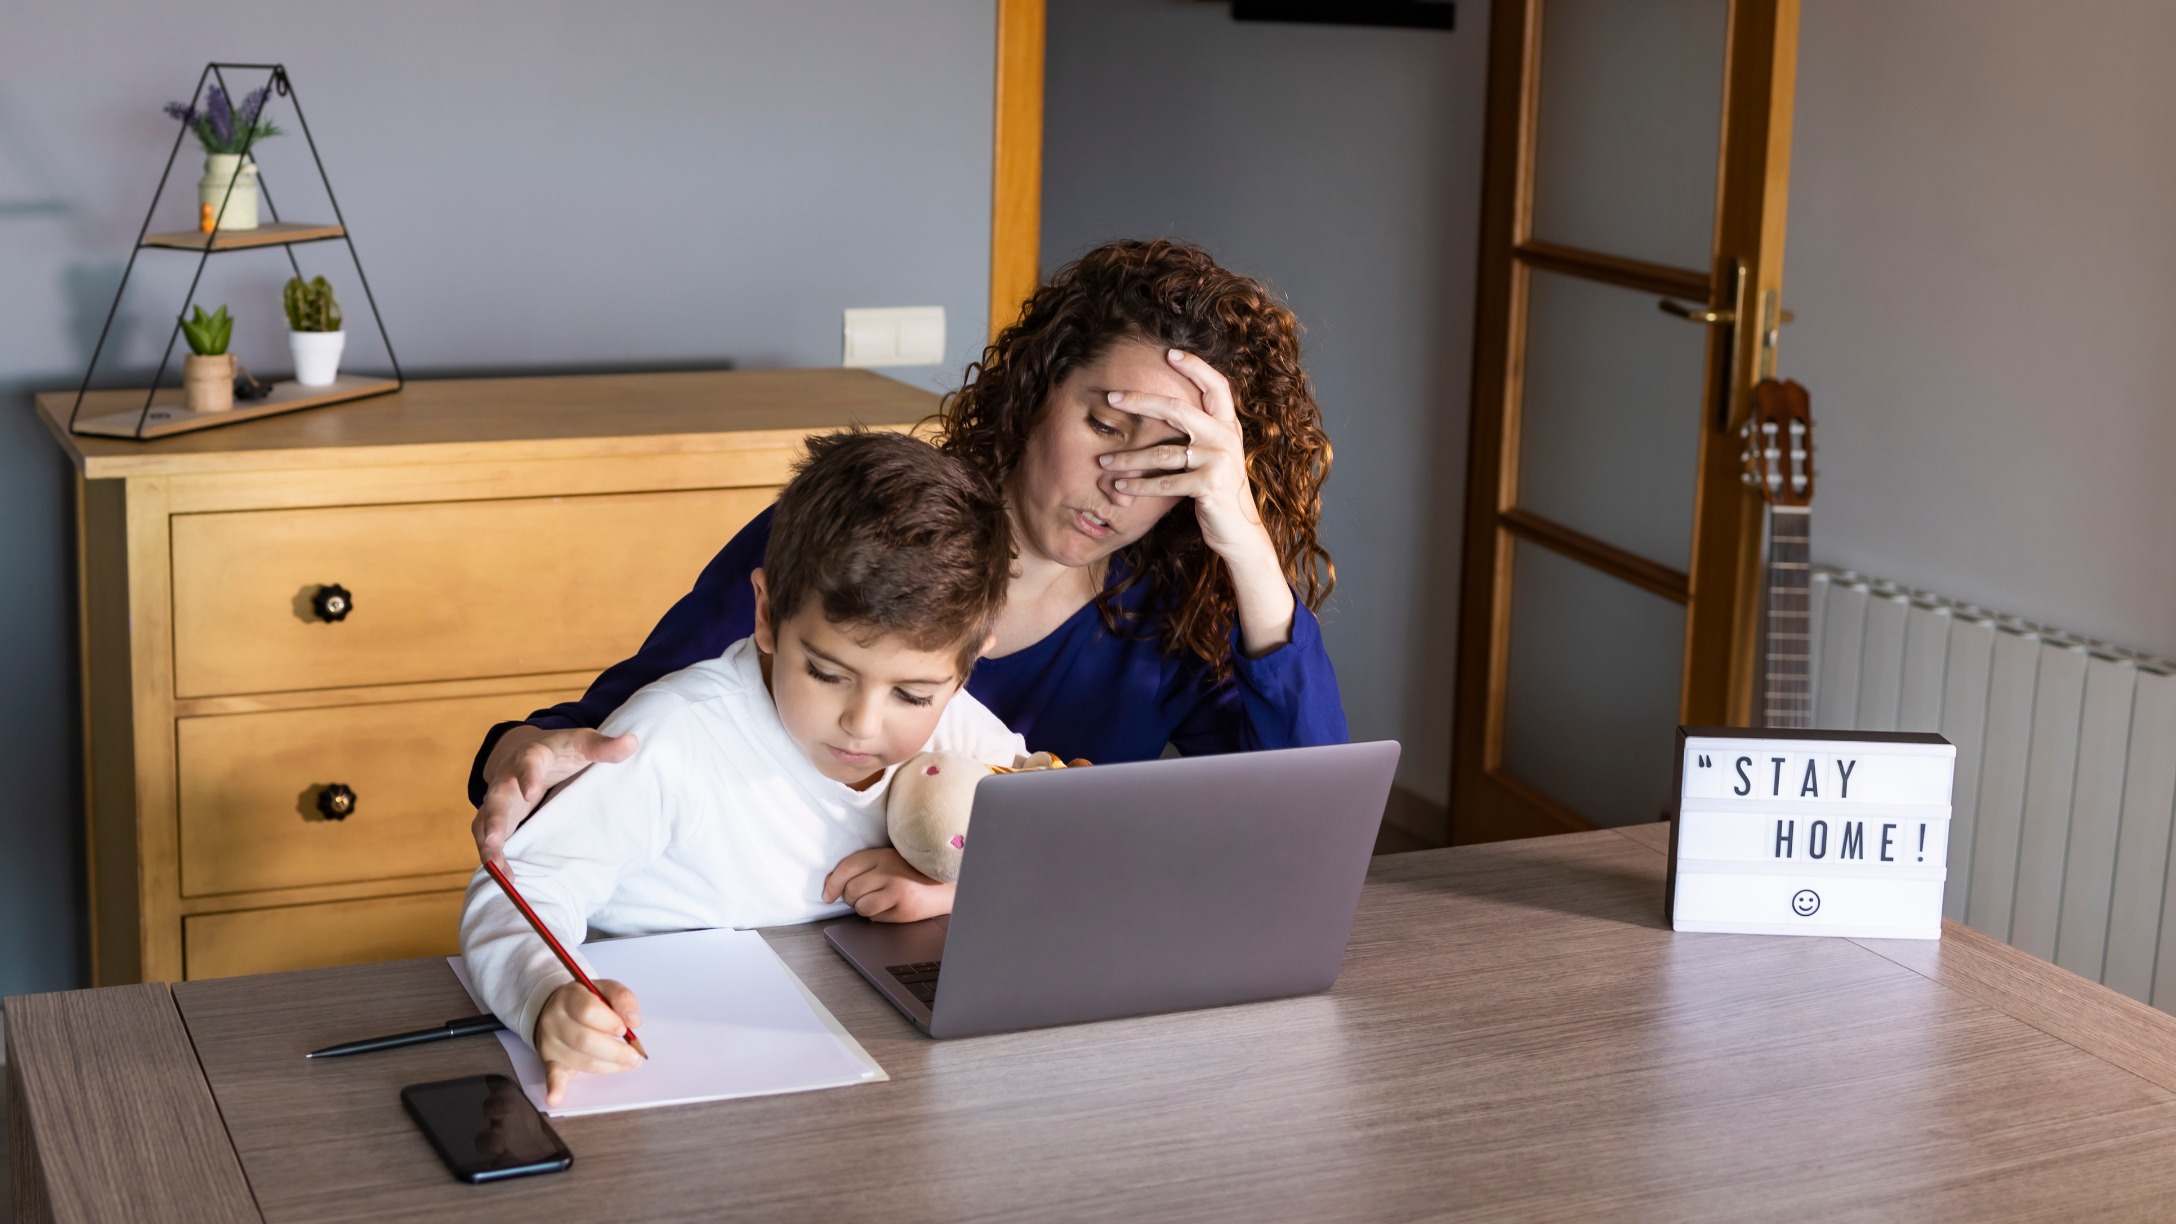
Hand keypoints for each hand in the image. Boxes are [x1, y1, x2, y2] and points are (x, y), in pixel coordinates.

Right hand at [472, 726, 638, 869]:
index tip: (531, 792)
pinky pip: (489, 838)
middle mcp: (508, 779)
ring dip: (489, 846)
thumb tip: (633, 743)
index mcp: (531, 757)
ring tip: (496, 870)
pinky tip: (505, 879)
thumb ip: (604, 746)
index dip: (528, 777)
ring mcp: (499, 801)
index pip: (528, 764)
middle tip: (494, 841)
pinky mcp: (498, 820)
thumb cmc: (560, 750)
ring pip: (485, 823)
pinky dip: (494, 857)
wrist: (525, 752)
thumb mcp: (582, 743)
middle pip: (496, 799)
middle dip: (494, 820)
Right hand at [535, 979, 642, 1107]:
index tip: (624, 1029)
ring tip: (627, 1063)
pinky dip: (554, 1088)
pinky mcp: (550, 1061)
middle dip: (615, 1052)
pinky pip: (552, 1075)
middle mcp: (554, 1020)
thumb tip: (634, 1021)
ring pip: (580, 1060)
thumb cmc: (586, 1000)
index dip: (609, 1023)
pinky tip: (555, 1098)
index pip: (588, 1011)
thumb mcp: (605, 989)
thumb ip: (622, 999)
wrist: (555, 1008)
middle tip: (635, 1056)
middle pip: (584, 1040)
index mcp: (569, 997)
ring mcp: (550, 1042)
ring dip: (608, 1066)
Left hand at [823, 848, 954, 922]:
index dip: (832, 884)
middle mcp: (889, 871)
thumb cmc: (911, 871)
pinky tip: (889, 907)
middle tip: (863, 895)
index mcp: (882, 855)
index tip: (828, 895)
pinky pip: (875, 918)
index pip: (846, 868)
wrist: (945, 883)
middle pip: (851, 891)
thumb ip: (860, 868)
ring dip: (863, 907)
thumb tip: (829, 886)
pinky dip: (877, 916)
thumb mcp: (886, 860)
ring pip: (861, 907)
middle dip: (851, 898)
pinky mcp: (903, 910)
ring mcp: (897, 892)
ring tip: (877, 900)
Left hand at [1100, 348, 1296, 655]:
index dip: (1196, 366)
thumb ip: (1200, 432)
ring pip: (1163, 453)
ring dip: (1129, 458)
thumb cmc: (1218, 491)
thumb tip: (1166, 407)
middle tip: (1111, 397)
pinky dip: (1139, 485)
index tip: (1169, 353)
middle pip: (1178, 409)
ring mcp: (1219, 461)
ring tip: (1104, 462)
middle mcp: (1226, 437)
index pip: (1217, 386)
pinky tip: (1119, 487)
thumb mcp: (1215, 456)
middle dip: (1141, 401)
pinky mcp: (1210, 485)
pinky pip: (1166, 482)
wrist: (1240, 532)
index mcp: (1228, 426)